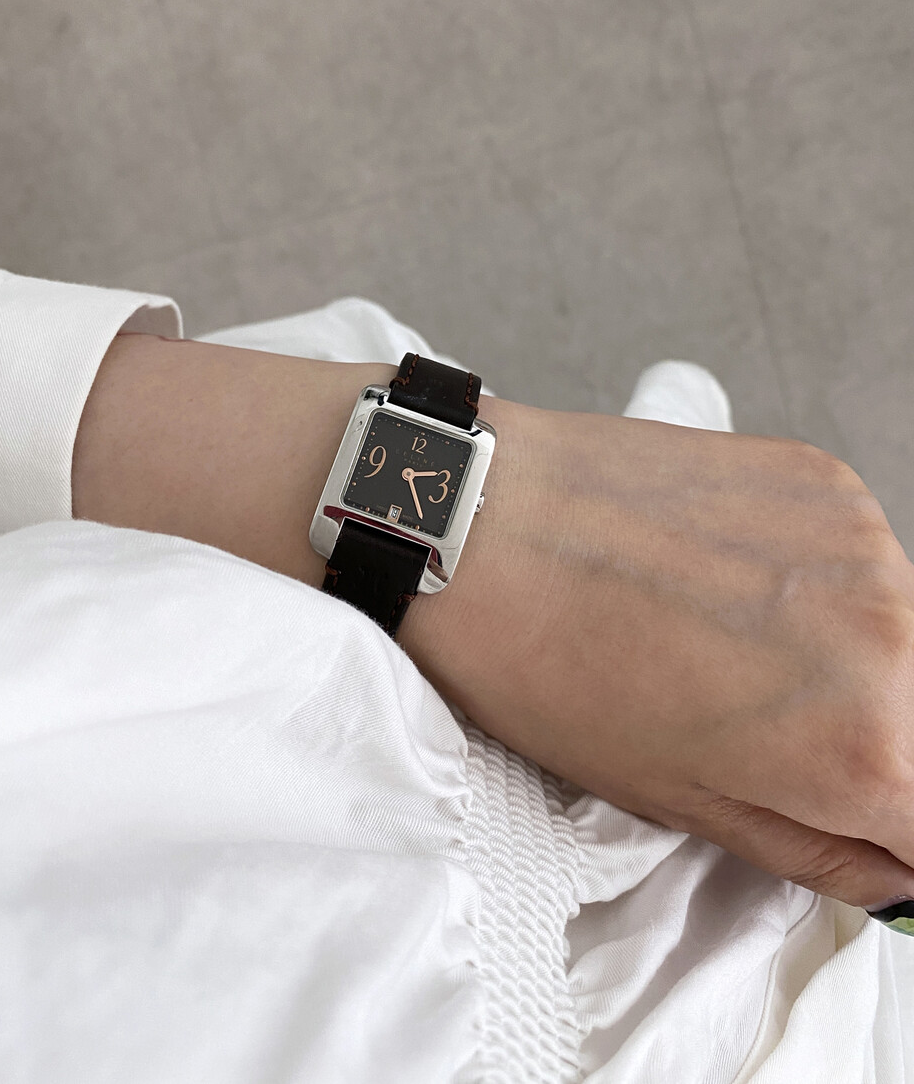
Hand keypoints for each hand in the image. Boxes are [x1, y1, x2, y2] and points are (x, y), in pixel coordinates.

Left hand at [74, 336, 913, 913]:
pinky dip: (825, 589)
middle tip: (785, 737)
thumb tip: (896, 865)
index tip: (852, 817)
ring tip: (742, 654)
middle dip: (883, 749)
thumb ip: (822, 850)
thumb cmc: (547, 669)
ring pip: (909, 638)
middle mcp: (892, 633)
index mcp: (860, 745)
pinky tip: (734, 588)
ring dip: (859, 667)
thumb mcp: (684, 804)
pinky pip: (866, 560)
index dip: (896, 831)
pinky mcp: (826, 479)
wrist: (476, 521)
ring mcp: (865, 541)